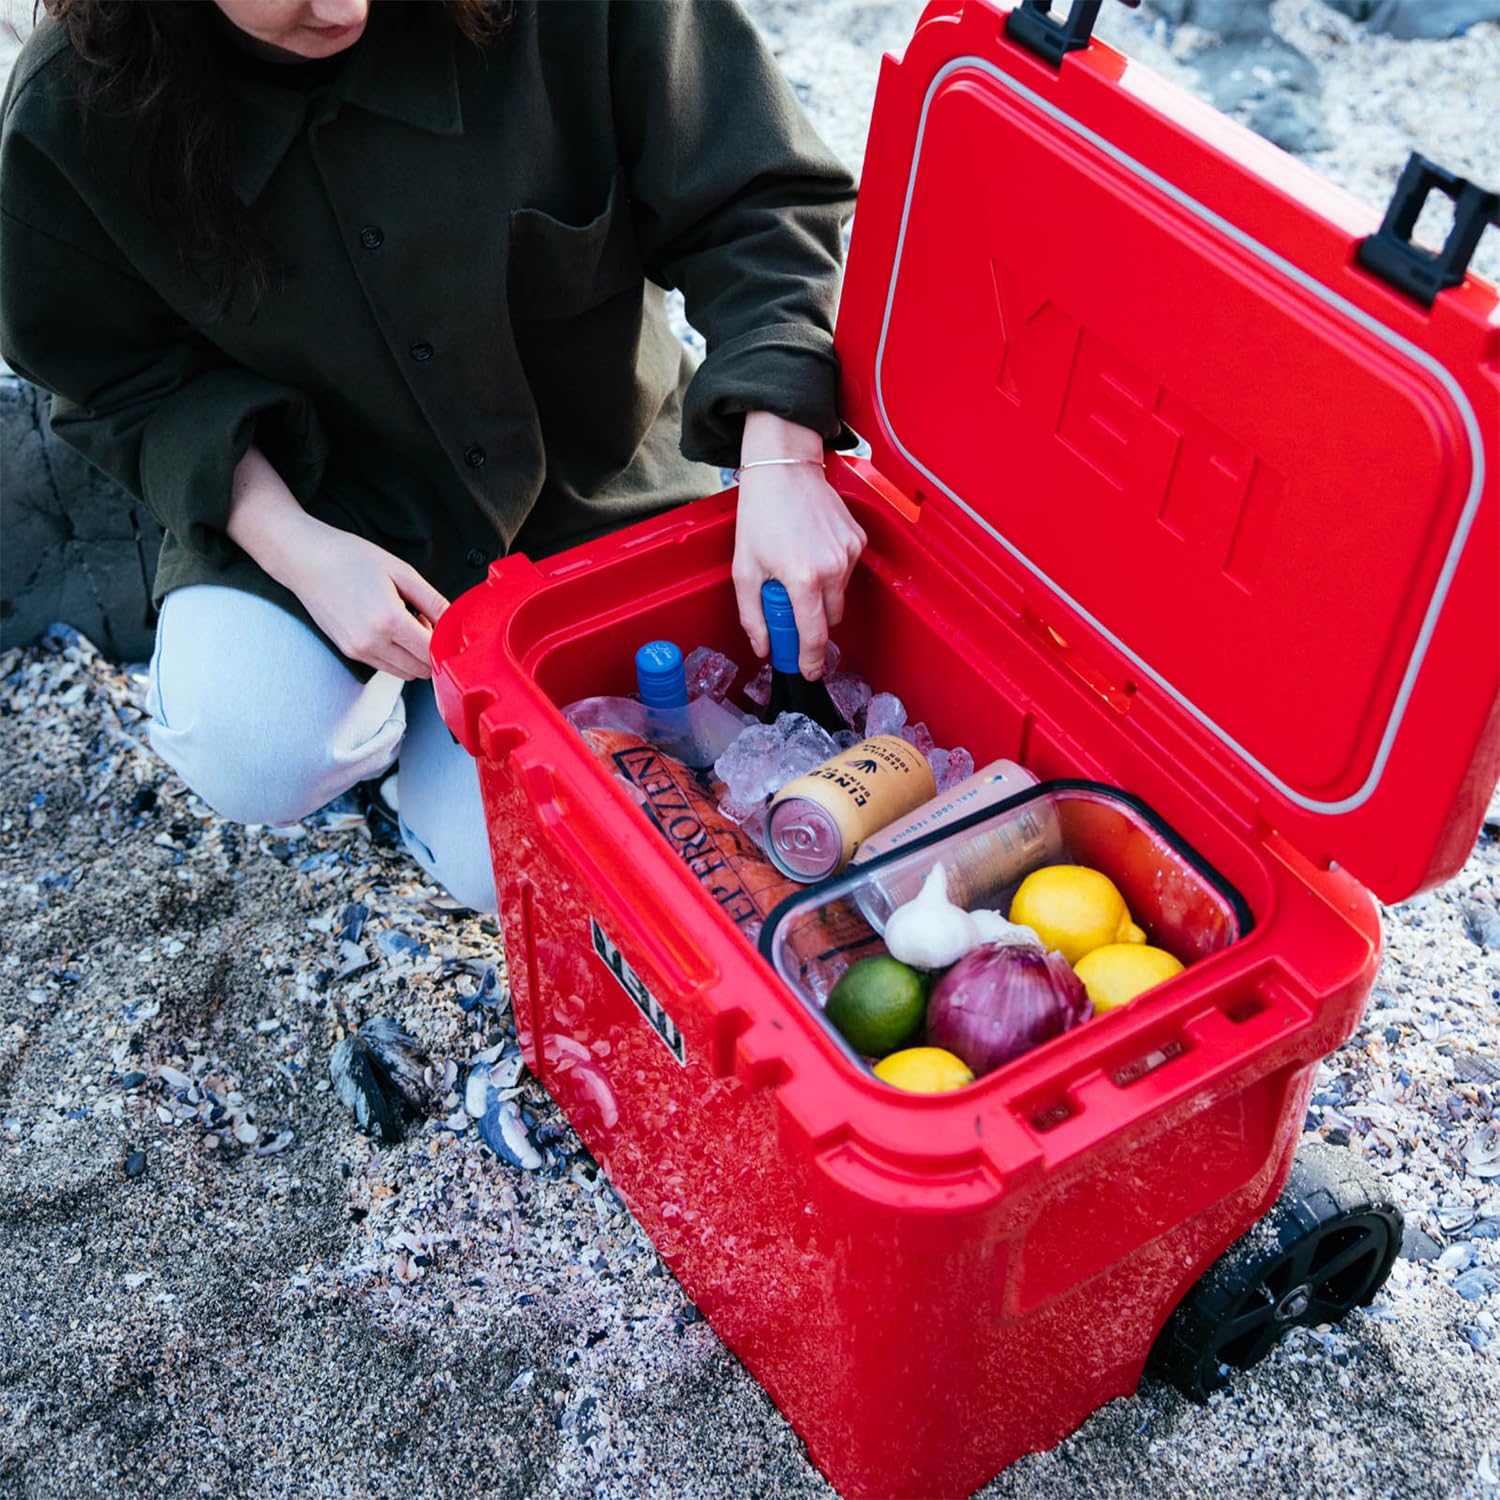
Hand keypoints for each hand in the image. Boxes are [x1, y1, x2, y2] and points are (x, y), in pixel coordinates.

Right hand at [225, 445, 448, 679]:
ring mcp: (358, 651)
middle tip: (430, 622)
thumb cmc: (350, 558)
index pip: (432, 652)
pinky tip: (393, 629)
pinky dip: (399, 656)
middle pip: (421, 670)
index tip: (453, 631)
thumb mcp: (400, 571)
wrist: (304, 559)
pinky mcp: (349, 652)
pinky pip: (386, 666)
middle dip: (433, 652)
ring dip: (416, 657)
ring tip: (410, 623)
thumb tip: (456, 620)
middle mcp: (371, 643)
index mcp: (388, 620)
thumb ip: (432, 600)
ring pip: (405, 673)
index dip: (448, 645)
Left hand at [731, 415, 865, 677]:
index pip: (814, 635)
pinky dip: (830, 571)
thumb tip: (764, 647)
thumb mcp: (744, 569)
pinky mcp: (858, 541)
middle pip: (829, 620)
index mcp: (803, 579)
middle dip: (811, 622)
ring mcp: (849, 554)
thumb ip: (752, 615)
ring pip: (838, 596)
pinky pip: (846, 572)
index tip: (807, 671)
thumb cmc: (760, 515)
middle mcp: (833, 569)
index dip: (810, 659)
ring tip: (796, 566)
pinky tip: (811, 550)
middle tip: (788, 606)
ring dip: (820, 594)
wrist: (784, 470)